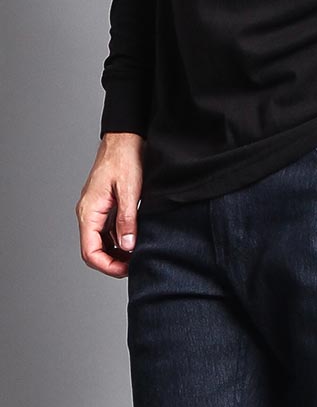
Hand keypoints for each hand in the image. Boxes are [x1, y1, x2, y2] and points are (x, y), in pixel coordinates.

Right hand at [75, 132, 144, 278]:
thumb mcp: (130, 189)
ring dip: (117, 251)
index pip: (90, 251)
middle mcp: (89, 212)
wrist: (125, 136)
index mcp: (89, 210)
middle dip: (113, 262)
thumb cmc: (124, 156)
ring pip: (101, 241)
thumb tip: (128, 246)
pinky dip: (119, 238)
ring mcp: (97, 208)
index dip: (108, 266)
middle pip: (94, 249)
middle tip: (135, 264)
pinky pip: (108, 229)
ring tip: (137, 254)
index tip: (127, 269)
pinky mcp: (106, 204)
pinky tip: (135, 238)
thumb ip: (127, 219)